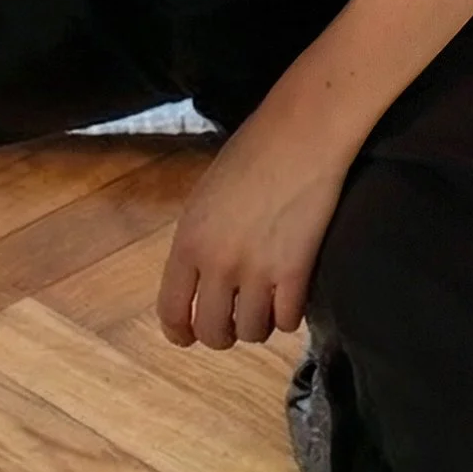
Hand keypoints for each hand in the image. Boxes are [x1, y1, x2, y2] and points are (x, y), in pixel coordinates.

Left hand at [158, 91, 352, 348]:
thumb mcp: (205, 197)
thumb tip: (199, 279)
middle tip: (233, 322)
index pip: (172, 310)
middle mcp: (218, 262)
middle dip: (222, 334)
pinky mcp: (296, 272)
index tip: (187, 337)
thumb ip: (198, 241)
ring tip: (264, 305)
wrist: (300, 134)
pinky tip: (290, 298)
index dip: (179, 332)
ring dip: (258, 325)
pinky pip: (288, 321)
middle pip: (212, 332)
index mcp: (188, 241)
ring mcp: (258, 270)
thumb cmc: (252, 153)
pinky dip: (289, 316)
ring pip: (252, 332)